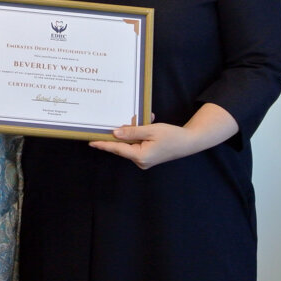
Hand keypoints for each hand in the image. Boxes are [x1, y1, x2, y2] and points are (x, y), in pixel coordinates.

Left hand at [89, 103, 237, 168]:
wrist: (190, 142)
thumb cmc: (172, 135)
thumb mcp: (151, 130)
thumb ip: (132, 132)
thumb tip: (115, 133)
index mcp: (141, 156)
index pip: (117, 149)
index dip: (104, 144)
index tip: (91, 141)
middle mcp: (141, 161)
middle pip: (122, 147)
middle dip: (118, 134)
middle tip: (103, 127)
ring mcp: (144, 160)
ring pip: (130, 144)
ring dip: (131, 132)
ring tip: (137, 120)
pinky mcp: (148, 157)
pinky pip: (137, 145)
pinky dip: (138, 135)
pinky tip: (145, 123)